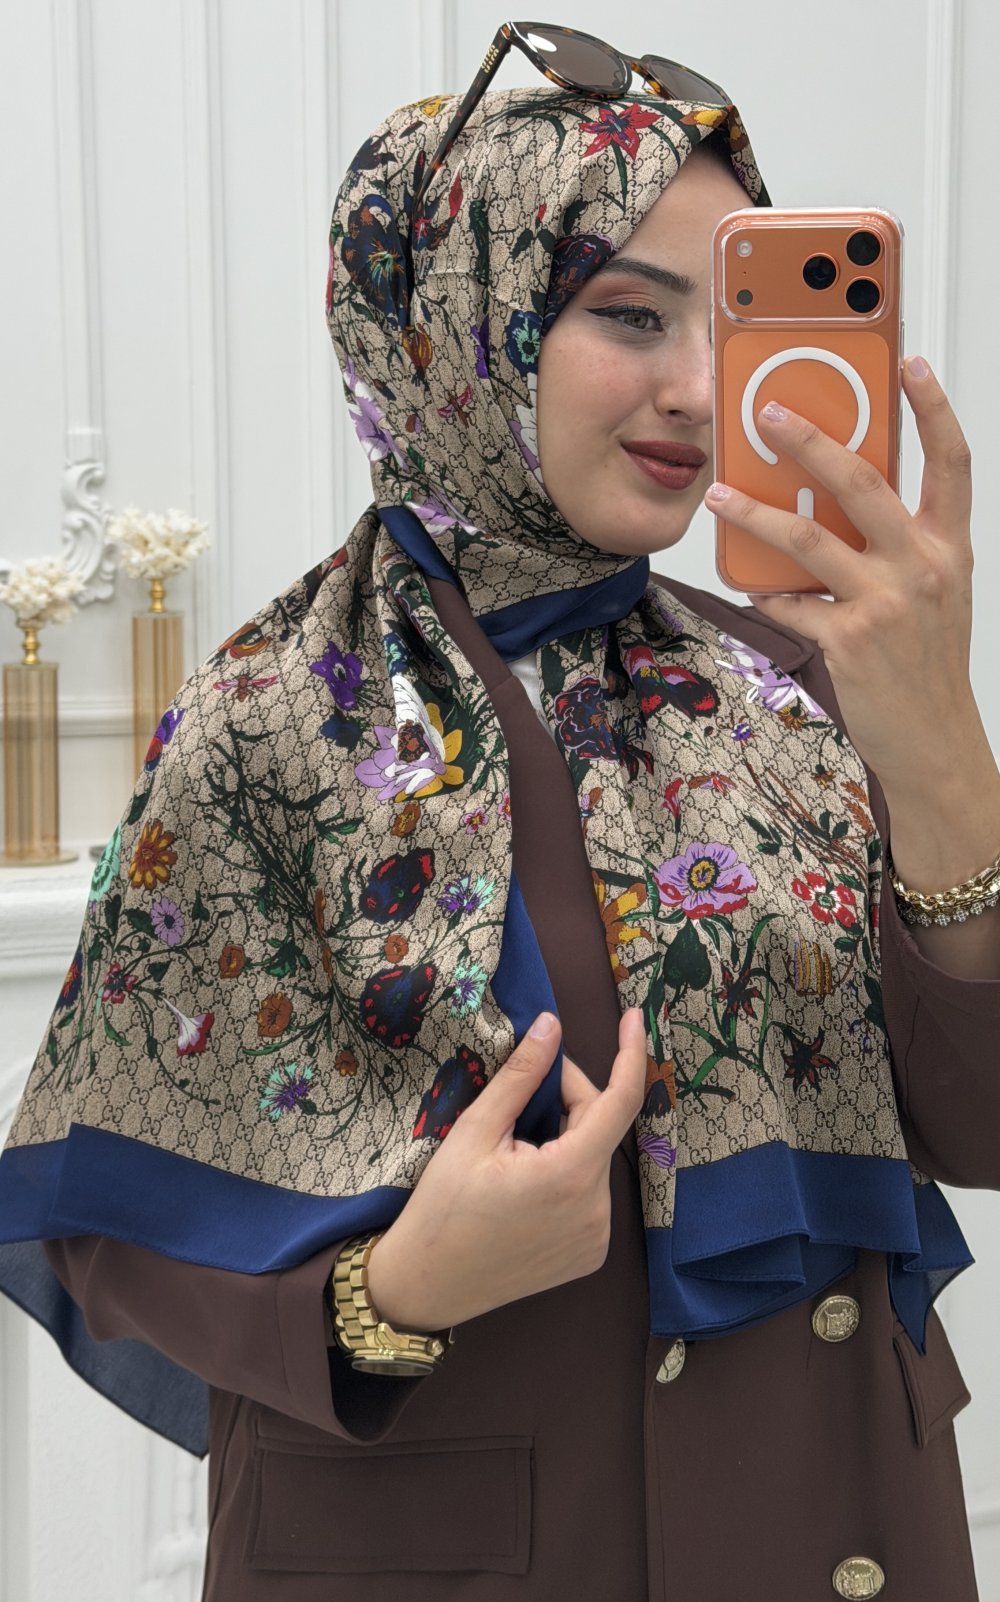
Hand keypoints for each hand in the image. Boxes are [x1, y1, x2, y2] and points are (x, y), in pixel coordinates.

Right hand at [365, 1008, 645, 1331]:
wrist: (425, 1285)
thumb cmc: (441, 1207)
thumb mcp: (474, 1131)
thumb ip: (519, 1076)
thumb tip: (550, 1026)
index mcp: (570, 1175)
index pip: (621, 1100)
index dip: (631, 1054)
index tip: (634, 1018)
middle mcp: (596, 1209)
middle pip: (598, 1128)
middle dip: (566, 1099)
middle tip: (519, 1092)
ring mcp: (597, 1237)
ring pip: (592, 1160)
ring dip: (565, 1139)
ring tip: (512, 1149)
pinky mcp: (590, 1255)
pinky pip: (589, 1195)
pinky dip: (566, 1174)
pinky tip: (524, 1184)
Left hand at [704, 357, 983, 794]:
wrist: (934, 738)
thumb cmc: (927, 664)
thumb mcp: (934, 593)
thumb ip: (900, 547)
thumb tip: (841, 508)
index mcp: (948, 546)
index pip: (950, 463)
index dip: (934, 410)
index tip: (911, 366)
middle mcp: (921, 565)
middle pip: (862, 482)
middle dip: (810, 440)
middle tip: (768, 413)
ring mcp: (885, 602)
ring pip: (807, 538)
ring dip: (755, 512)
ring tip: (720, 495)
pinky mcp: (848, 639)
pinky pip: (790, 603)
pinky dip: (765, 592)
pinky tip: (746, 584)